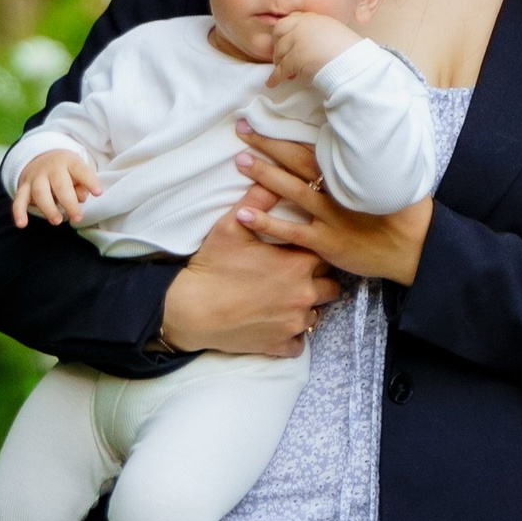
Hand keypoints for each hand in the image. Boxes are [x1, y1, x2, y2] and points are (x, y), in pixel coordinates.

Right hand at [13, 147, 100, 228]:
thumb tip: (80, 198)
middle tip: (77, 218)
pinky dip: (18, 212)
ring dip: (48, 208)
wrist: (40, 157)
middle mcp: (51, 168)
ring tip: (57, 221)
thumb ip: (81, 184)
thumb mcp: (77, 171)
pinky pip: (19, 199)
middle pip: (60, 185)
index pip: (80, 170)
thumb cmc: (66, 170)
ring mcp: (36, 177)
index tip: (98, 193)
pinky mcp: (24, 187)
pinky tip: (21, 224)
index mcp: (69, 162)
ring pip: (40, 192)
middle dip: (69, 203)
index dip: (89, 181)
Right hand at [159, 203, 341, 356]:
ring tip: (284, 299)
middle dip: (316, 280)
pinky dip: (291, 335)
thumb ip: (260, 199)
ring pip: (316, 314)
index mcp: (298, 264)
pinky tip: (276, 324)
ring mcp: (294, 323)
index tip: (299, 251)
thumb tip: (274, 176)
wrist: (191, 310)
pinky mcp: (281, 345)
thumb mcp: (233, 225)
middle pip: (330, 286)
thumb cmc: (212, 266)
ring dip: (304, 307)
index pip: (325, 254)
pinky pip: (299, 342)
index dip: (313, 251)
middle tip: (293, 276)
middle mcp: (304, 294)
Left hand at [233, 119, 432, 285]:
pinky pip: (290, 232)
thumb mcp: (390, 178)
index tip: (266, 117)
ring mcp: (330, 217)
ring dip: (264, 175)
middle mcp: (337, 191)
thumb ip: (367, 162)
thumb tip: (356, 140)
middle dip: (269, 144)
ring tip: (240, 161)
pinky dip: (266, 223)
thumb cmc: (404, 212)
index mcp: (351, 172)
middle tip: (242, 130)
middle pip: (297, 162)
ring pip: (291, 190)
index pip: (314, 146)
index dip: (289, 132)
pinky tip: (243, 214)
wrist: (415, 248)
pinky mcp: (325, 242)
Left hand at [265, 9, 355, 83]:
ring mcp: (297, 41)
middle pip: (279, 31)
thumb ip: (319, 33)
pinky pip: (280, 70)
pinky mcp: (294, 58)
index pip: (293, 18)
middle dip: (277, 44)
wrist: (354, 62)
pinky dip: (275, 78)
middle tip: (281, 56)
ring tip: (286, 73)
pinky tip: (272, 83)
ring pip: (278, 51)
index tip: (288, 41)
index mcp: (315, 18)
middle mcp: (303, 25)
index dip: (287, 31)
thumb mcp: (335, 33)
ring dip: (278, 63)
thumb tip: (310, 44)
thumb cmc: (350, 52)